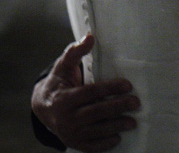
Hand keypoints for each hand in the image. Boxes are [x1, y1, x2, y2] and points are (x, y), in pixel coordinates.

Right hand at [31, 35, 139, 151]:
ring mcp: (69, 133)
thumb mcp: (63, 66)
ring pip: (96, 130)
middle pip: (96, 112)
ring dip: (116, 126)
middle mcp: (65, 118)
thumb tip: (90, 37)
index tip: (128, 85)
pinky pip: (91, 146)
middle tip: (135, 102)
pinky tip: (117, 136)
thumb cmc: (58, 83)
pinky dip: (105, 143)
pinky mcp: (74, 143)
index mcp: (62, 98)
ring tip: (133, 121)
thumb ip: (75, 51)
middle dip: (117, 107)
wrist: (43, 107)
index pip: (90, 92)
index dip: (110, 88)